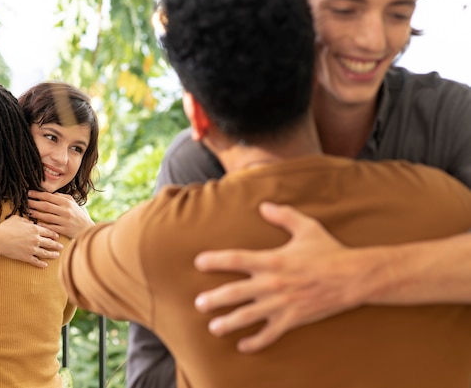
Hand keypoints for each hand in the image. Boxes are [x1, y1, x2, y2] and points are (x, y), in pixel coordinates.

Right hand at [0, 215, 61, 267]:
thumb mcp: (17, 219)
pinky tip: (45, 265)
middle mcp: (36, 239)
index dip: (53, 234)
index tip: (57, 236)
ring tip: (57, 255)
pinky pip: (36, 261)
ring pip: (45, 253)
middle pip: (49, 243)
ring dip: (52, 255)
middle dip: (56, 245)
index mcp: (35, 229)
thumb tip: (31, 222)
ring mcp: (32, 249)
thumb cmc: (6, 227)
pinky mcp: (26, 257)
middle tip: (61, 246)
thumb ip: (27, 220)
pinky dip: (41, 264)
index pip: (48, 232)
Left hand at [28, 191, 94, 237]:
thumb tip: (48, 193)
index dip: (37, 194)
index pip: (49, 196)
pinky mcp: (64, 230)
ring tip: (28, 211)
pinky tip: (36, 223)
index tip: (29, 193)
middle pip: (46, 206)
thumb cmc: (77, 214)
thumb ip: (61, 197)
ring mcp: (64, 220)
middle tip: (25, 201)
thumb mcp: (72, 202)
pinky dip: (43, 225)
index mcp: (66, 202)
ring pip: (47, 216)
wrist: (86, 228)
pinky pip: (51, 227)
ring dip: (36, 214)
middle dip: (34, 203)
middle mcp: (65, 210)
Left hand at [194, 202, 373, 352]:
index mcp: (272, 260)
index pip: (236, 259)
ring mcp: (282, 304)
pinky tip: (243, 345)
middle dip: (214, 299)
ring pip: (248, 317)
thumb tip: (264, 206)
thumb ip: (284, 216)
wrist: (353, 277)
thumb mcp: (307, 227)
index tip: (199, 262)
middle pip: (235, 292)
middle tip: (199, 304)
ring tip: (214, 328)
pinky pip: (271, 334)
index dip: (215, 261)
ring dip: (229, 323)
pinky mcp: (293, 319)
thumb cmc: (329, 251)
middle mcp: (273, 283)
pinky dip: (256, 342)